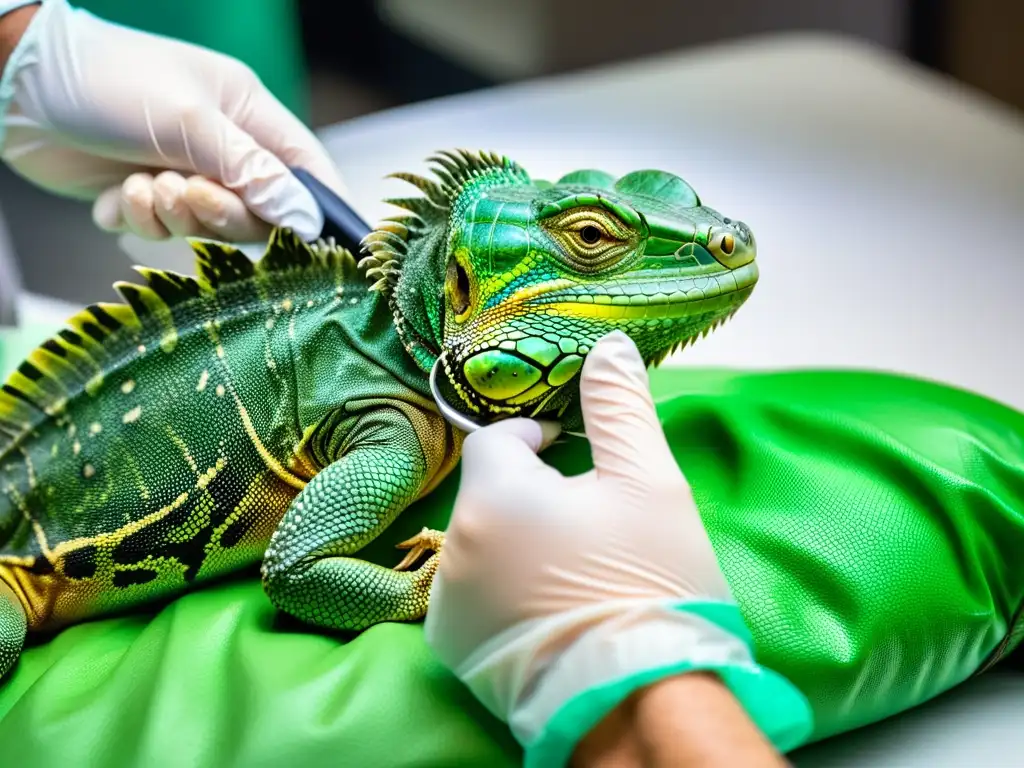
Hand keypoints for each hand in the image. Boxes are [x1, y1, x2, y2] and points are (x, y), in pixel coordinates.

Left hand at [0, 0, 343, 242]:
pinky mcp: (141, 195)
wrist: (17, 85)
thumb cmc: (111, 83)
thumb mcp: (190, 122)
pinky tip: (116, 191)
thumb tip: (307, 219)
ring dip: (172, 216)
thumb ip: (252, 172)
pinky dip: (137, 218)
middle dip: (219, 212)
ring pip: (204, 227)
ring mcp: (181, 171)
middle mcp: (221, 146)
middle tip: (186, 193)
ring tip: (141, 183)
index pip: (305, 169)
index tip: (315, 244)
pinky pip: (158, 231)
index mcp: (247, 114)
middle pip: (255, 210)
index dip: (315, 208)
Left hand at [424, 331, 811, 765]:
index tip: (573, 455)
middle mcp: (454, 547)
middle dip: (531, 492)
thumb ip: (618, 405)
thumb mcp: (649, 482)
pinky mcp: (455, 650)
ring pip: (482, 542)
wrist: (642, 703)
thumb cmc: (649, 584)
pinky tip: (549, 607)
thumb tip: (606, 346)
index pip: (496, 439)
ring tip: (574, 567)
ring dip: (516, 539)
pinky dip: (503, 587)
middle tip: (588, 519)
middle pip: (489, 493)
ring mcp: (448, 604)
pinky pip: (474, 593)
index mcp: (493, 496)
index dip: (536, 439)